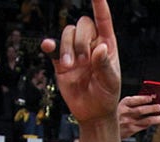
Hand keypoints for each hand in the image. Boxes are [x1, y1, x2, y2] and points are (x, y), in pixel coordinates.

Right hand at [42, 0, 119, 123]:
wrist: (93, 112)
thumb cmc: (107, 95)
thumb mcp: (111, 81)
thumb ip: (105, 64)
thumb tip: (101, 47)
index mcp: (106, 45)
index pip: (103, 20)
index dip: (100, 6)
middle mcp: (90, 45)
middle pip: (82, 25)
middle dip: (80, 39)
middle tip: (83, 59)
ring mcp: (75, 53)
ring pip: (67, 34)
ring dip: (67, 47)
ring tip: (71, 65)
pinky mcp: (61, 63)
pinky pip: (53, 48)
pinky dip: (50, 45)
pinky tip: (48, 46)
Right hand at [117, 95, 159, 138]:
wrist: (107, 128)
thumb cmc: (117, 114)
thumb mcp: (121, 105)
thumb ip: (133, 103)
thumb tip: (150, 99)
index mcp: (122, 104)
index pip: (134, 100)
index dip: (144, 98)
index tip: (152, 97)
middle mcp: (124, 113)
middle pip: (141, 110)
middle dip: (153, 108)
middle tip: (159, 106)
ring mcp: (128, 123)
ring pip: (146, 120)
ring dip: (156, 117)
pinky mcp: (131, 130)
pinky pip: (144, 126)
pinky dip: (151, 123)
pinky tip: (154, 120)